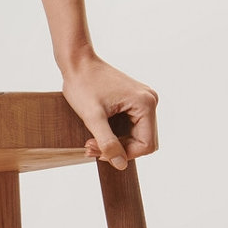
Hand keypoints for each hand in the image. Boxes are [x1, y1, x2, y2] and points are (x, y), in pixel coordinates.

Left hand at [60, 53, 156, 170]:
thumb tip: (120, 165)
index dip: (124, 154)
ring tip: (92, 141)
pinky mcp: (134, 100)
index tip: (99, 151)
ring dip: (115, 142)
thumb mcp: (93, 117)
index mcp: (145, 104)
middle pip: (142, 141)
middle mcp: (150, 101)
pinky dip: (116, 133)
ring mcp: (143, 100)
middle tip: (91, 146)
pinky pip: (131, 125)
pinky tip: (98, 133)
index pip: (146, 145)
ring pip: (136, 135)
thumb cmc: (83, 84)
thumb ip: (107, 142)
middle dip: (118, 148)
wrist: (77, 62)